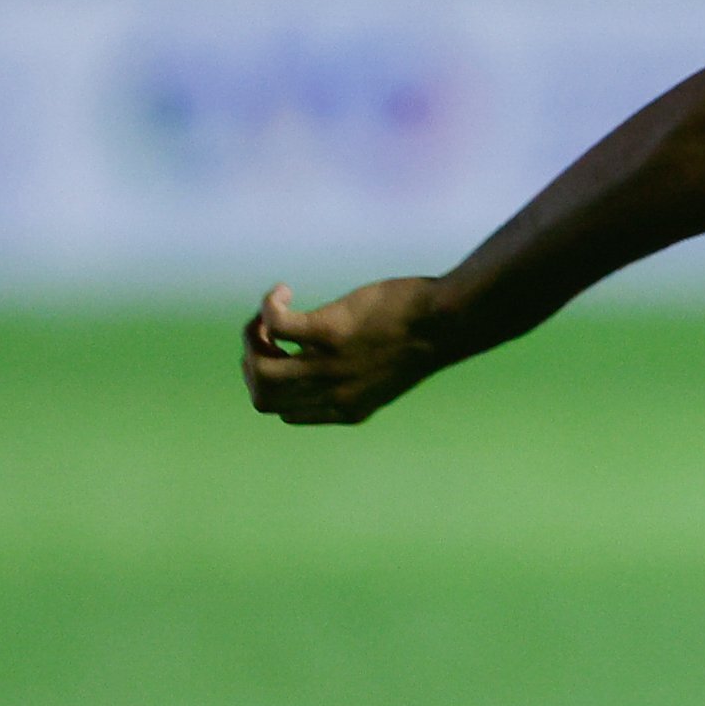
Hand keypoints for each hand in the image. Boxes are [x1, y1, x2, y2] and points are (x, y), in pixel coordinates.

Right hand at [241, 277, 460, 425]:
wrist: (451, 321)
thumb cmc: (424, 335)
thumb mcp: (386, 369)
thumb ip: (355, 374)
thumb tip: (320, 351)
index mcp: (348, 408)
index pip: (286, 414)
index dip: (275, 386)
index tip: (286, 357)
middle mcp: (334, 393)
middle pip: (262, 397)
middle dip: (253, 365)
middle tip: (269, 337)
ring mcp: (329, 365)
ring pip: (260, 368)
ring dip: (253, 338)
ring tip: (271, 315)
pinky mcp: (328, 331)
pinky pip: (276, 324)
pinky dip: (269, 306)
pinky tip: (283, 291)